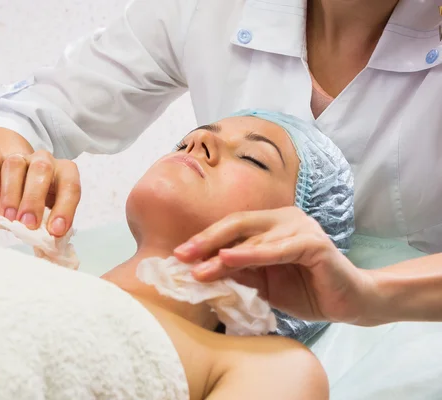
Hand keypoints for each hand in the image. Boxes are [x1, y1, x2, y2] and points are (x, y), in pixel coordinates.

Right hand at [0, 146, 80, 234]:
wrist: (11, 178)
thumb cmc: (35, 202)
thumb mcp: (47, 213)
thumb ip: (48, 225)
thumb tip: (49, 246)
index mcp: (63, 173)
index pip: (70, 185)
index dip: (65, 208)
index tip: (55, 231)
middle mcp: (43, 160)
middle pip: (42, 169)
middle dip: (35, 199)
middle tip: (28, 224)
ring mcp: (19, 156)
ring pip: (15, 164)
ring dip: (11, 193)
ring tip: (8, 217)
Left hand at [174, 207, 373, 323]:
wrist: (349, 302)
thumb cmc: (305, 290)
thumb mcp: (262, 282)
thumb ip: (238, 272)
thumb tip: (200, 270)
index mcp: (271, 224)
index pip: (231, 226)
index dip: (204, 238)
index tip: (178, 254)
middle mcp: (284, 219)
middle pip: (237, 224)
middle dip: (205, 240)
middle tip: (181, 255)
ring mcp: (300, 228)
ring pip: (254, 238)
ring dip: (223, 254)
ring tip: (198, 267)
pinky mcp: (314, 244)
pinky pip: (278, 249)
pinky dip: (252, 254)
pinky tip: (229, 259)